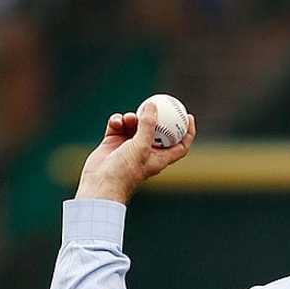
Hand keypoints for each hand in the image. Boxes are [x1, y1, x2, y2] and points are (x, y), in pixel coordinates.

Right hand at [75, 100, 195, 203]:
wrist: (100, 184)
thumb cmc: (125, 171)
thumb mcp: (141, 146)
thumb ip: (148, 125)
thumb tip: (153, 105)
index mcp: (159, 158)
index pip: (180, 145)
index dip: (187, 132)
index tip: (189, 117)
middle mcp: (146, 152)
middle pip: (157, 131)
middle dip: (156, 117)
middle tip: (156, 103)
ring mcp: (129, 147)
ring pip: (135, 125)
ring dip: (133, 118)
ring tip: (129, 118)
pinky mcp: (114, 143)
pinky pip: (118, 125)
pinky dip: (118, 121)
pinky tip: (116, 121)